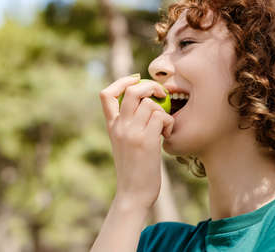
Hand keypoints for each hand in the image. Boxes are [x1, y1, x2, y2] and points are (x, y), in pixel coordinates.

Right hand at [99, 75, 174, 208]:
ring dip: (164, 111)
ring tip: (164, 127)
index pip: (106, 94)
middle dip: (150, 86)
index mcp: (112, 126)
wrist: (132, 194)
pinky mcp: (146, 141)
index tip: (136, 80)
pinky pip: (161, 117)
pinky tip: (166, 136)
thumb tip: (147, 106)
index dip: (122, 81)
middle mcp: (119, 126)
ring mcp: (131, 133)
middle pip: (132, 90)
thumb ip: (129, 125)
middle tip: (161, 95)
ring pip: (150, 104)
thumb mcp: (124, 144)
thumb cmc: (134, 169)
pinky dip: (168, 123)